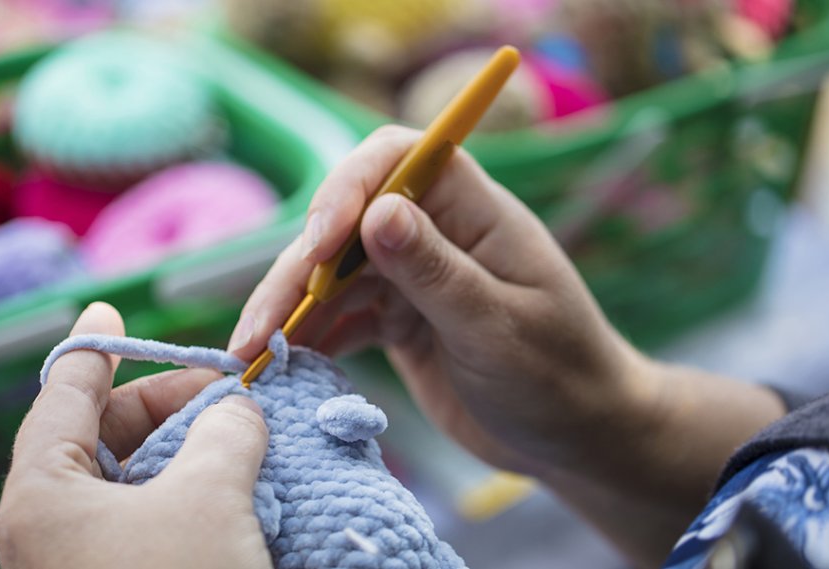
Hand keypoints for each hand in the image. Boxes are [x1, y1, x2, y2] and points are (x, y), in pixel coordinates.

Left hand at [0, 303, 272, 568]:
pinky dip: (178, 498)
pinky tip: (225, 493)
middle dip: (162, 407)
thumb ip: (225, 431)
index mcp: (41, 495)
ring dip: (180, 455)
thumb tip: (236, 410)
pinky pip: (138, 524)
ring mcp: (72, 562)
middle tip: (223, 393)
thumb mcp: (210, 497)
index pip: (63, 397)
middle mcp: (44, 529)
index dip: (94, 350)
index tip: (107, 312)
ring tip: (236, 441)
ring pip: (125, 485)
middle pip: (98, 438)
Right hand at [227, 127, 785, 566]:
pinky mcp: (397, 319)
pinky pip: (340, 317)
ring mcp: (412, 276)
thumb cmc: (558, 376)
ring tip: (252, 356)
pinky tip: (280, 364)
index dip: (347, 186)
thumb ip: (437, 271)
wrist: (576, 437)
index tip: (319, 241)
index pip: (396, 159)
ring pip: (331, 275)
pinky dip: (309, 337)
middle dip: (297, 272)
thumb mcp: (497, 327)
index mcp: (472, 210)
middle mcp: (435, 232)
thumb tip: (376, 212)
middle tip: (260, 328)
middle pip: (345, 225)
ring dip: (289, 311)